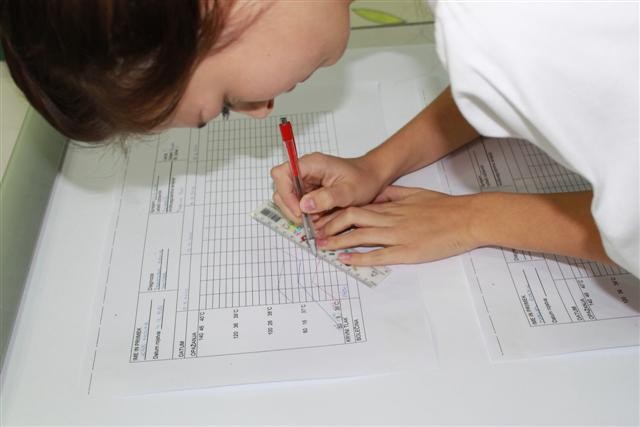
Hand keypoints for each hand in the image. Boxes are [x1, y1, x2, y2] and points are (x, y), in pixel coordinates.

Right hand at [270, 152, 386, 222]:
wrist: (372, 178)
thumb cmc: (364, 179)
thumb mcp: (349, 191)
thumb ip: (327, 198)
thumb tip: (304, 205)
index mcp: (312, 164)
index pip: (282, 174)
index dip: (285, 193)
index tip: (299, 211)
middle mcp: (305, 171)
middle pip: (281, 188)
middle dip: (290, 208)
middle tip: (306, 222)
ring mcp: (305, 181)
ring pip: (287, 198)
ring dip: (297, 213)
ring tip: (315, 221)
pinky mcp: (308, 191)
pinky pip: (297, 204)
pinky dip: (304, 214)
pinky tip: (318, 218)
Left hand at [314, 185, 480, 265]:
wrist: (467, 218)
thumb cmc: (444, 206)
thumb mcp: (415, 193)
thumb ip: (393, 194)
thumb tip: (376, 194)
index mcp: (392, 205)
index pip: (356, 206)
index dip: (336, 212)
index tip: (322, 218)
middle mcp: (390, 218)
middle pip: (351, 218)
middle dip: (330, 226)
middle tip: (315, 234)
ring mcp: (398, 235)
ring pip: (360, 236)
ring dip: (337, 241)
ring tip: (322, 247)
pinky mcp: (408, 251)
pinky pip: (378, 255)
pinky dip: (359, 257)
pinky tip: (346, 260)